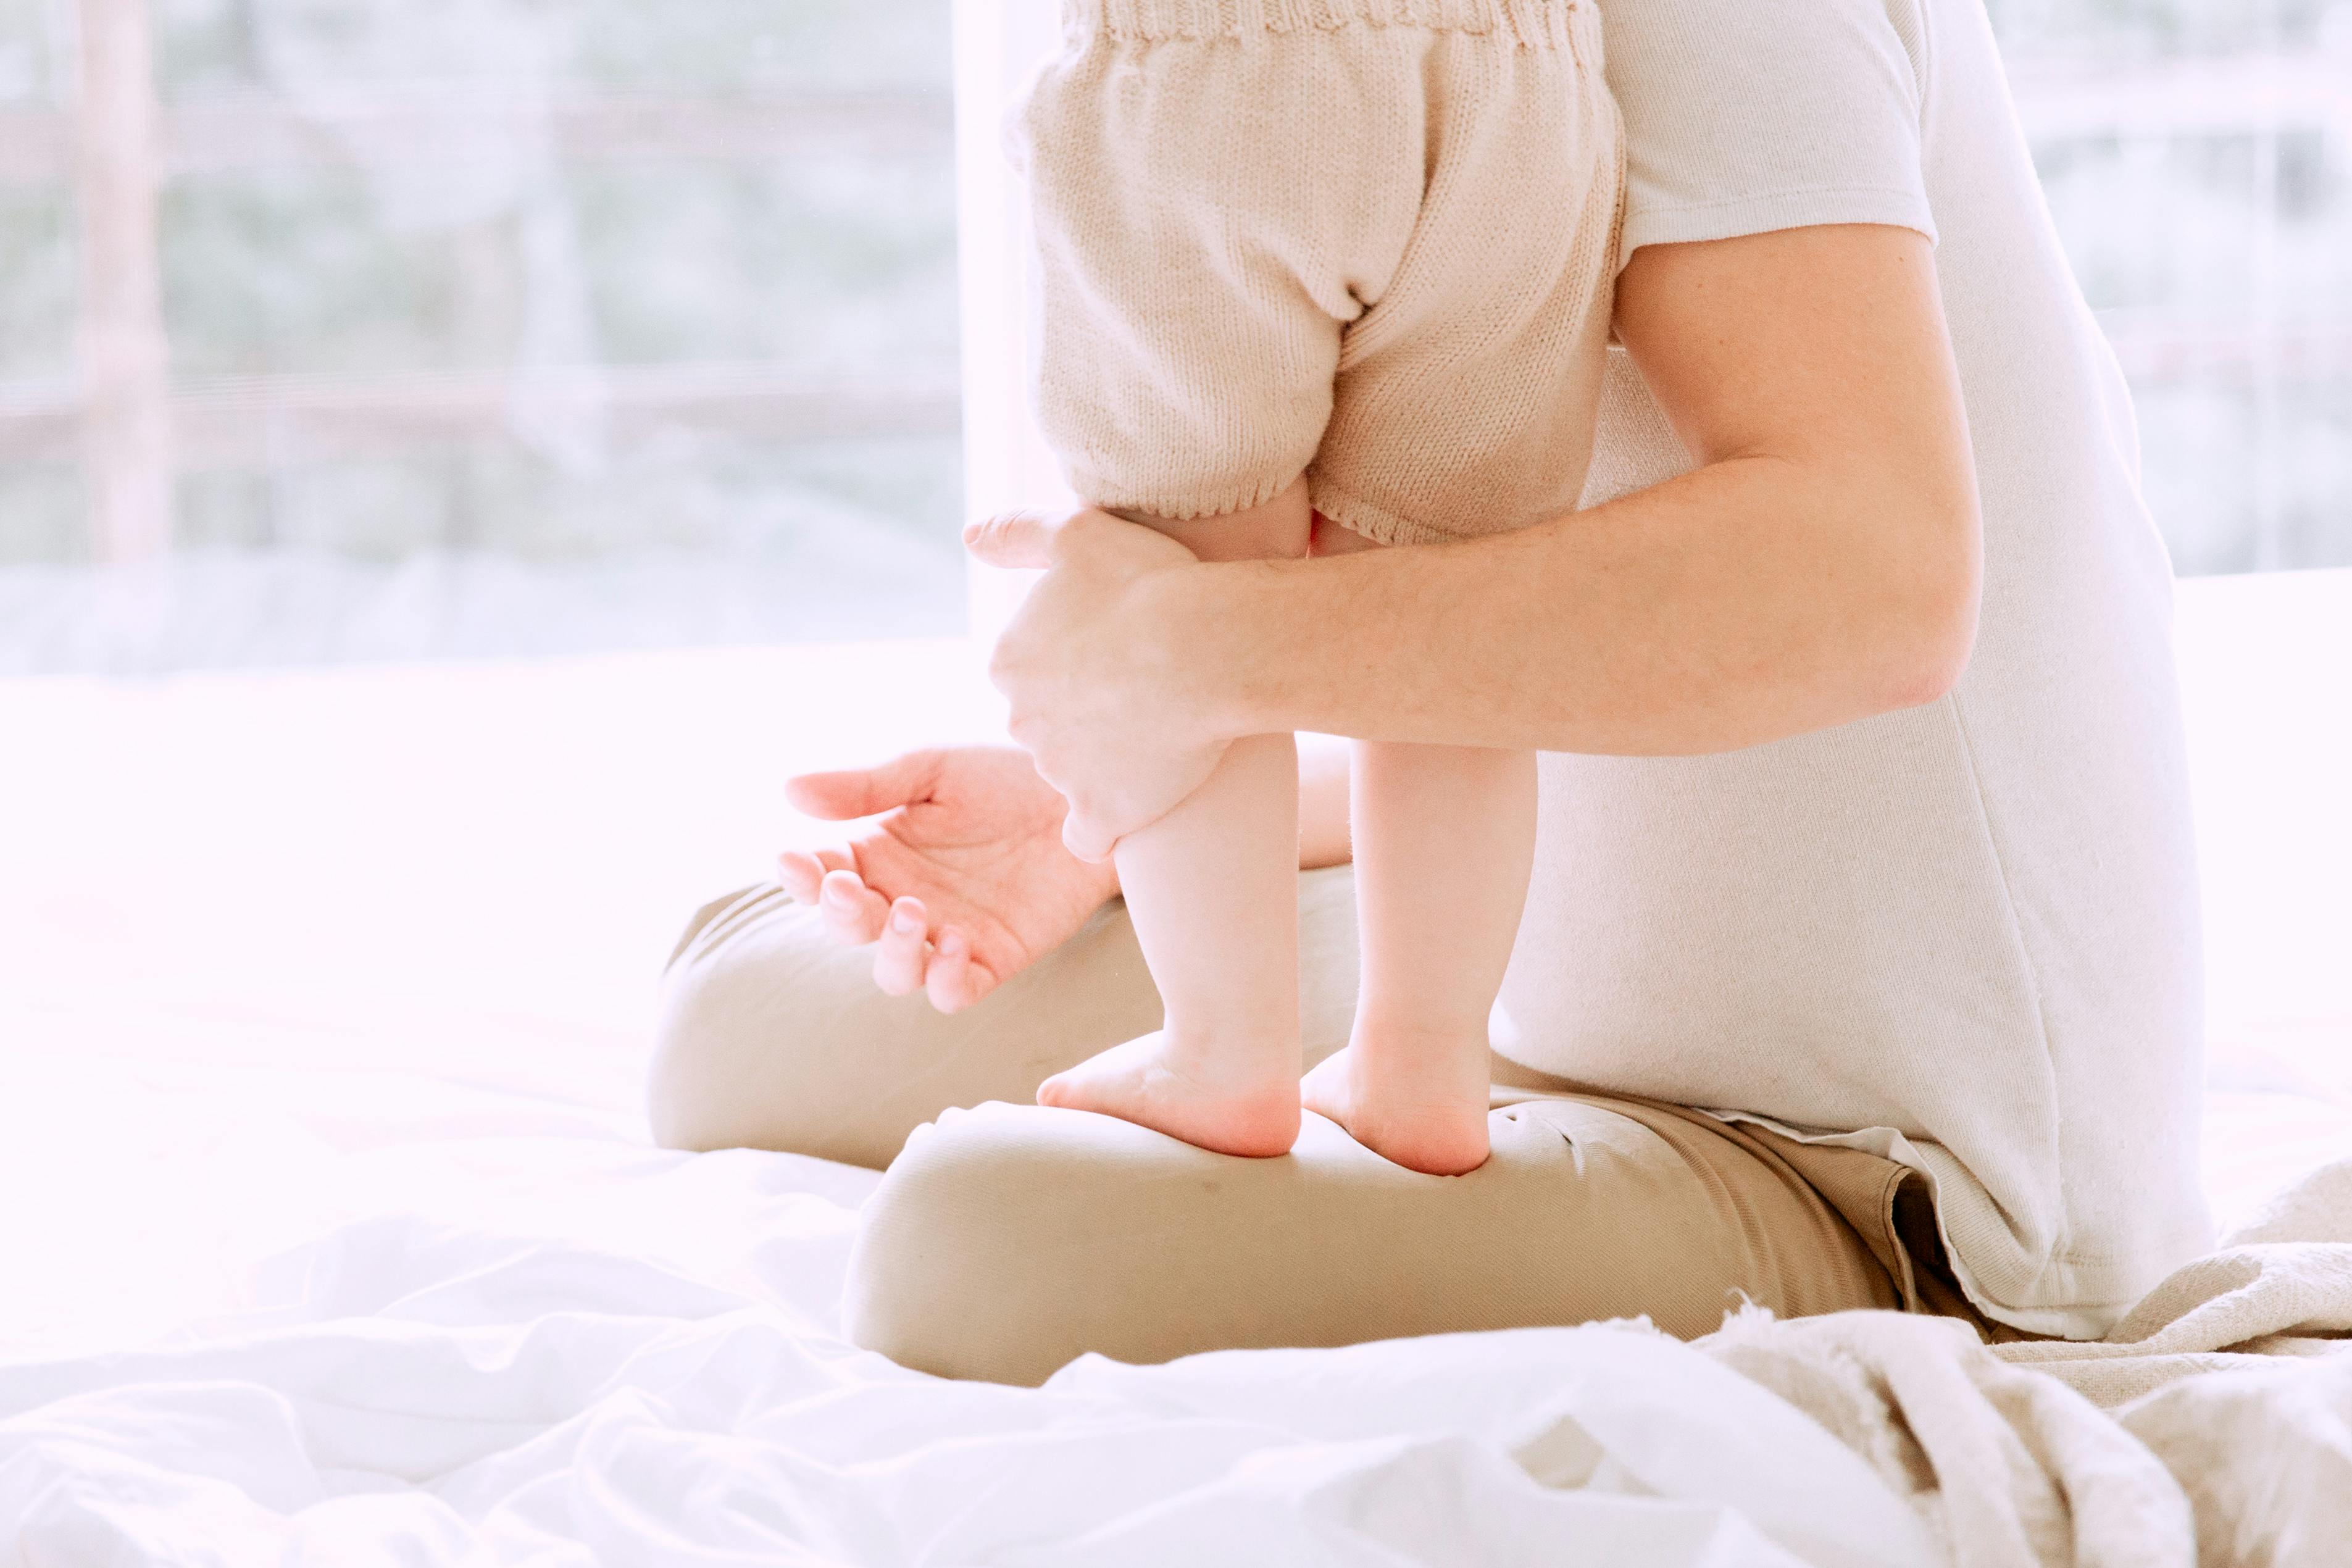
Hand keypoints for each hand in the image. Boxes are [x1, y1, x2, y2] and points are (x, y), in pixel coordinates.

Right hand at [778, 746, 1119, 1012]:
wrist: (1088, 794)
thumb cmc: (1008, 774)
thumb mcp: (934, 769)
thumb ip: (867, 786)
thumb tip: (789, 790)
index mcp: (879, 854)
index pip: (822, 876)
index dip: (802, 876)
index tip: (791, 860)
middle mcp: (904, 899)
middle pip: (852, 930)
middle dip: (841, 915)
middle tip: (848, 889)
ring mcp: (947, 933)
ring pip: (897, 974)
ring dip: (892, 952)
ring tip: (911, 912)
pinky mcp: (993, 959)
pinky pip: (955, 992)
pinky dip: (946, 980)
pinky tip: (955, 942)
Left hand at [964, 506, 1231, 860]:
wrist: (1207, 647)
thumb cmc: (1149, 584)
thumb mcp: (1078, 533)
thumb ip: (1019, 533)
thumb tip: (969, 537)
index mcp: (1010, 660)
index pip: (1031, 673)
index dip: (1076, 665)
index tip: (1119, 652)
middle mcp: (1021, 719)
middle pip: (1049, 725)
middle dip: (1087, 715)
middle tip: (1146, 692)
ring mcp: (1058, 769)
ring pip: (1074, 773)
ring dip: (1107, 762)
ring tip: (1164, 732)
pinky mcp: (1101, 809)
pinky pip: (1088, 836)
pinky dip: (1105, 828)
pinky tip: (1130, 812)